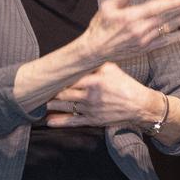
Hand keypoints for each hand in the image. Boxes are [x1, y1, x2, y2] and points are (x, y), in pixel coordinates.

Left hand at [46, 62, 165, 128]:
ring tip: (40, 102)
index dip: (57, 77)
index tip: (47, 76)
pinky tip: (48, 121)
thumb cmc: (127, 85)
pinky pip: (73, 122)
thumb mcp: (113, 69)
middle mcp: (90, 95)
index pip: (70, 78)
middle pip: (63, 93)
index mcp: (94, 81)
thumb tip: (81, 57)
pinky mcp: (93, 120)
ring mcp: (90, 109)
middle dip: (50, 91)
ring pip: (65, 107)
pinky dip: (59, 122)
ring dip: (51, 105)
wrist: (140, 106)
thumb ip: (96, 64)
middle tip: (39, 89)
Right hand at [79, 0, 179, 62]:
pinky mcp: (145, 49)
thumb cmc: (100, 26)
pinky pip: (164, 42)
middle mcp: (139, 29)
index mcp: (131, 17)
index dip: (173, 2)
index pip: (156, 7)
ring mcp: (143, 40)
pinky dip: (177, 37)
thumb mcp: (107, 7)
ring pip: (168, 29)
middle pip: (166, 17)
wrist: (94, 50)